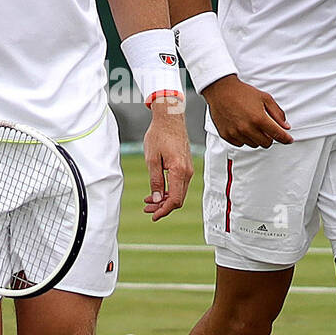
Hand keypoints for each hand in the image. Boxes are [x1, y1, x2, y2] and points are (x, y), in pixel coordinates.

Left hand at [142, 101, 192, 220]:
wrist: (170, 119)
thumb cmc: (159, 135)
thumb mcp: (152, 160)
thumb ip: (155, 181)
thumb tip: (156, 199)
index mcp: (179, 171)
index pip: (174, 199)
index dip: (163, 210)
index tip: (153, 215)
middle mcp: (187, 172)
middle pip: (177, 199)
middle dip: (162, 207)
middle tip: (147, 209)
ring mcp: (188, 169)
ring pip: (178, 192)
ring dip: (165, 199)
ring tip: (148, 201)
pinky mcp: (186, 166)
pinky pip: (179, 184)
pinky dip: (168, 190)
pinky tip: (157, 191)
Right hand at [204, 75, 291, 147]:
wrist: (221, 91)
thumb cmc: (243, 93)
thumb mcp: (265, 98)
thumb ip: (277, 113)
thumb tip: (286, 126)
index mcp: (258, 118)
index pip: (277, 135)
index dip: (286, 139)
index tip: (289, 140)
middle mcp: (247, 128)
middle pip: (266, 143)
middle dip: (269, 137)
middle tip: (266, 128)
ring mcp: (236, 133)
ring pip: (253, 144)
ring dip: (256, 138)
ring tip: (251, 125)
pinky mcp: (226, 135)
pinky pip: (240, 144)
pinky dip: (244, 138)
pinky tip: (242, 127)